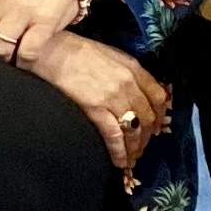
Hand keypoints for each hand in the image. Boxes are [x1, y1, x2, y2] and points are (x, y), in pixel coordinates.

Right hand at [24, 39, 168, 175]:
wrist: (50, 49)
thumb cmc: (76, 50)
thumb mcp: (110, 54)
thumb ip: (127, 72)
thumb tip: (136, 92)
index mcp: (133, 68)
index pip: (159, 96)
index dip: (160, 116)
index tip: (156, 127)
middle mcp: (128, 83)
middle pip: (148, 117)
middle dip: (147, 136)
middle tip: (141, 147)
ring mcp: (113, 96)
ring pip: (134, 129)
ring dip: (135, 148)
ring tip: (131, 158)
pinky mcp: (95, 107)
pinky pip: (114, 135)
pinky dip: (120, 152)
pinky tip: (120, 162)